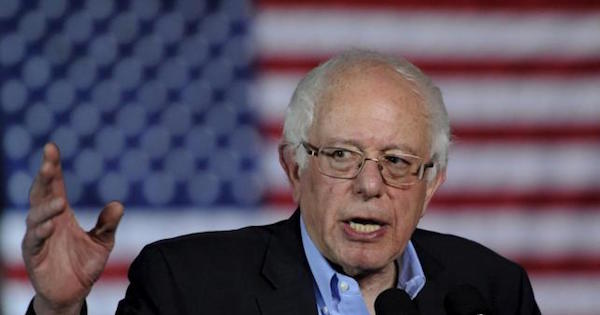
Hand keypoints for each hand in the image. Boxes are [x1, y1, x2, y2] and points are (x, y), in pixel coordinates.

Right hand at [22, 143, 123, 314]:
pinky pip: (34, 241)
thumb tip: (118, 204)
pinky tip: (49, 226)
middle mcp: (47, 221)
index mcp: (62, 214)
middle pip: (41, 194)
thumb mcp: (102, 242)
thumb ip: (108, 224)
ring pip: (35, 216)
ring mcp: (38, 237)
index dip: (52, 167)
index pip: (55, 185)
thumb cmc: (84, 264)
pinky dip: (40, 232)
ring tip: (59, 201)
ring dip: (46, 207)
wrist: (73, 293)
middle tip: (48, 162)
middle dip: (43, 177)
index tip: (51, 147)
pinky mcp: (33, 255)